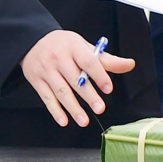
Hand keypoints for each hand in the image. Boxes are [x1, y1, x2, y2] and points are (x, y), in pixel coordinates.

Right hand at [20, 30, 134, 127]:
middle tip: (100, 108)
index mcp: (74, 47)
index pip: (88, 61)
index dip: (99, 75)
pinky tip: (64, 120)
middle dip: (88, 95)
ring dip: (73, 108)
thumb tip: (129, 64)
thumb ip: (105, 59)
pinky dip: (55, 110)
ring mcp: (47, 70)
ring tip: (84, 120)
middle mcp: (59, 58)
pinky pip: (46, 98)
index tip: (108, 88)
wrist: (33, 41)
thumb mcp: (83, 46)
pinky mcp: (37, 81)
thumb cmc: (63, 45)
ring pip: (61, 91)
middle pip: (75, 79)